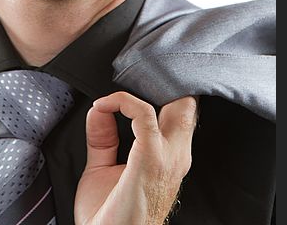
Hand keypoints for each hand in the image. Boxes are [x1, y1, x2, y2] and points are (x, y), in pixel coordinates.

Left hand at [74, 91, 197, 224]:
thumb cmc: (109, 215)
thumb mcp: (103, 168)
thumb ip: (102, 137)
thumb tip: (99, 108)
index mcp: (170, 157)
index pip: (181, 111)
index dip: (162, 90)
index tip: (131, 82)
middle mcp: (176, 155)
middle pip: (187, 104)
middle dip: (164, 83)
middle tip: (132, 76)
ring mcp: (167, 158)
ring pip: (177, 104)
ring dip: (148, 88)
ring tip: (118, 91)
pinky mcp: (150, 160)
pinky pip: (144, 115)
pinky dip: (125, 102)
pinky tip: (106, 105)